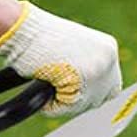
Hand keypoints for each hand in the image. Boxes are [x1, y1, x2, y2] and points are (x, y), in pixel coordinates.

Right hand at [0, 1, 120, 116]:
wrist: (24, 28)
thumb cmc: (40, 38)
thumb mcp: (73, 48)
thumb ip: (86, 66)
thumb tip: (87, 91)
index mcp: (108, 49)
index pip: (112, 85)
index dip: (93, 93)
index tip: (76, 94)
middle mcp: (108, 59)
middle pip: (102, 99)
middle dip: (80, 100)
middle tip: (59, 92)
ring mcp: (97, 70)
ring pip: (84, 105)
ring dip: (65, 102)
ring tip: (48, 83)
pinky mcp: (82, 81)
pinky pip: (67, 107)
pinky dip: (53, 105)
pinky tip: (44, 86)